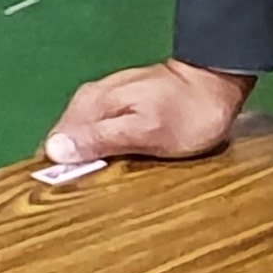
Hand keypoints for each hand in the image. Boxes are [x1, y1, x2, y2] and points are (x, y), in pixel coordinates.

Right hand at [43, 58, 254, 171]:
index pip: (54, 143)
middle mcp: (90, 99)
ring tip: (108, 180)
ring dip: (90, 159)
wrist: (219, 81)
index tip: (73, 192)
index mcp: (90, 104)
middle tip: (96, 191)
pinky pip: (99, 132)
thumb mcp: (145, 132)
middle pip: (66, 141)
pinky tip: (119, 161)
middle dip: (74, 166)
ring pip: (82, 137)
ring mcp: (105, 100)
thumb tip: (54, 150)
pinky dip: (105, 149)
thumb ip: (100, 139)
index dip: (59, 170)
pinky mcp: (121, 105)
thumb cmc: (187, 114)